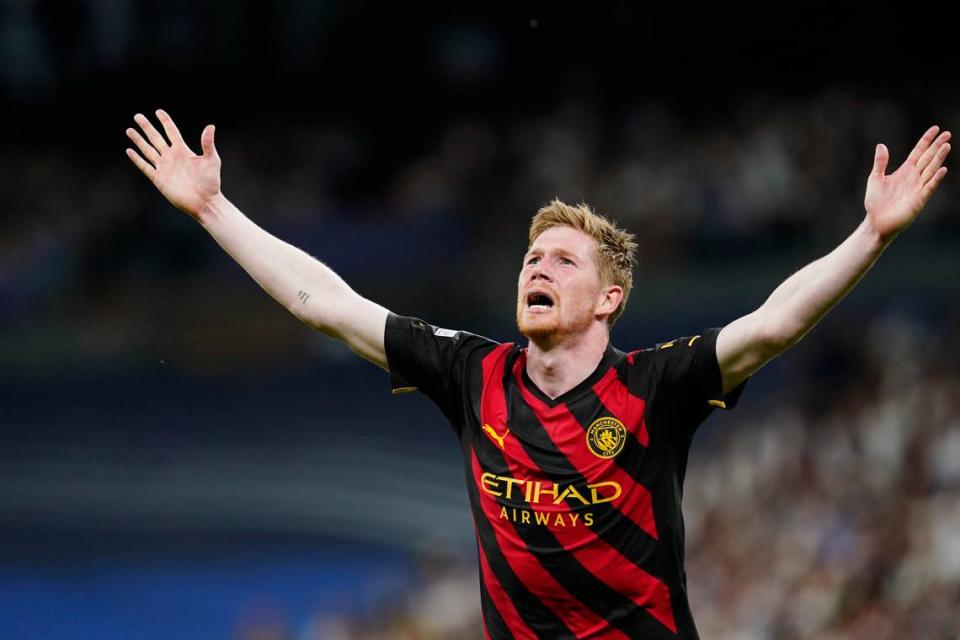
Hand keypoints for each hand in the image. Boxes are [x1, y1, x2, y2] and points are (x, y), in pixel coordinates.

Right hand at [125, 110, 220, 219]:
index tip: (158, 111)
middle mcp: (172, 157)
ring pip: (148, 150)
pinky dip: (137, 159)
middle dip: (147, 127)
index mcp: (183, 151)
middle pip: (156, 138)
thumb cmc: (211, 182)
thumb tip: (210, 126)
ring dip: (139, 140)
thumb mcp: (212, 160)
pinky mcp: (159, 179)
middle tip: (138, 116)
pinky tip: (129, 150)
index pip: (171, 132)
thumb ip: (207, 143)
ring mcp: (164, 168)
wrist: (205, 202)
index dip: (165, 121)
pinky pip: (145, 167)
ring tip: (129, 130)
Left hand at [864, 125, 949, 242]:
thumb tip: (881, 145)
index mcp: (905, 171)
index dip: (926, 140)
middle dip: (937, 146)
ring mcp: (918, 188)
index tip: (935, 129)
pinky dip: (936, 179)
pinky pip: (929, 187)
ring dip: (939, 158)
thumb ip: (880, 162)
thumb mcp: (875, 178)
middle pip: (928, 158)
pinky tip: (942, 169)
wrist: (876, 222)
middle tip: (947, 133)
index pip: (918, 152)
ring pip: (931, 170)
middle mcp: (914, 177)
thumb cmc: (875, 202)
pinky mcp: (919, 200)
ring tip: (946, 146)